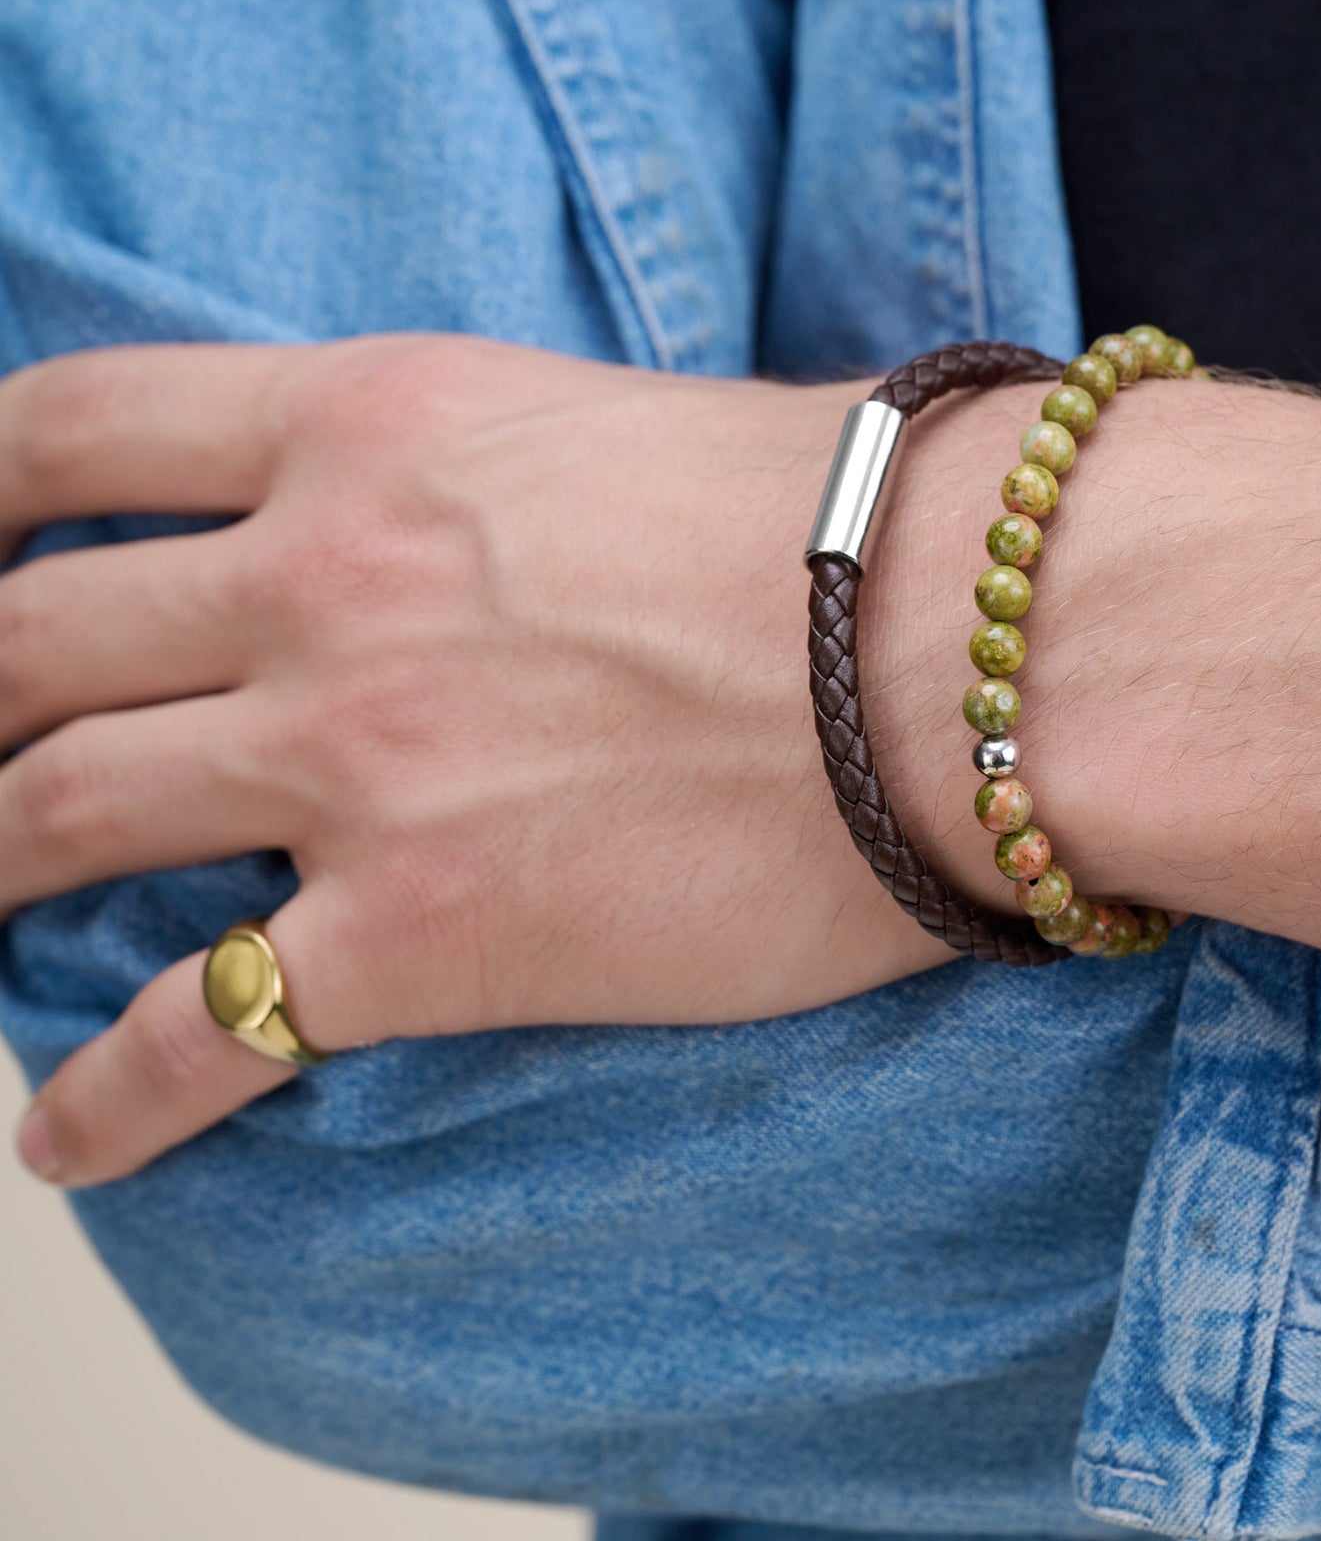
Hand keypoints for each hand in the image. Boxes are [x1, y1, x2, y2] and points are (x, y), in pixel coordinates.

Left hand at [6, 335, 953, 1186]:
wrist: (982, 651)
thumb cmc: (854, 519)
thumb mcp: (614, 424)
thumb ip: (471, 464)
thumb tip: (435, 519)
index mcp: (371, 427)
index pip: (70, 428)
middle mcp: (323, 579)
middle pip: (21, 641)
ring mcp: (357, 759)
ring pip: (44, 821)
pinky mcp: (425, 935)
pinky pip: (193, 1034)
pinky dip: (101, 1102)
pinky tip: (71, 1139)